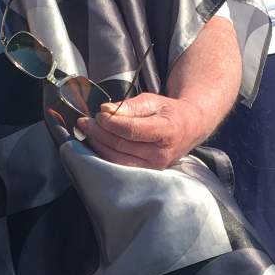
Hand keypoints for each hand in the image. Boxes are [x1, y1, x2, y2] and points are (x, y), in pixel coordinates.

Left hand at [74, 90, 211, 169]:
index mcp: (167, 131)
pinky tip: (97, 142)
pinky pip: (119, 165)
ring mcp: (154, 167)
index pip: (132, 130)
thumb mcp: (153, 101)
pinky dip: (104, 154)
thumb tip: (106, 110)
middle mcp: (161, 153)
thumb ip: (130, 106)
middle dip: (99, 132)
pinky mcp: (147, 173)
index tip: (99, 114)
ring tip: (88, 130)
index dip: (111, 123)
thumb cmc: (169, 113)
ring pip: (117, 158)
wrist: (189, 129)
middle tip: (86, 121)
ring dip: (98, 144)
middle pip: (121, 145)